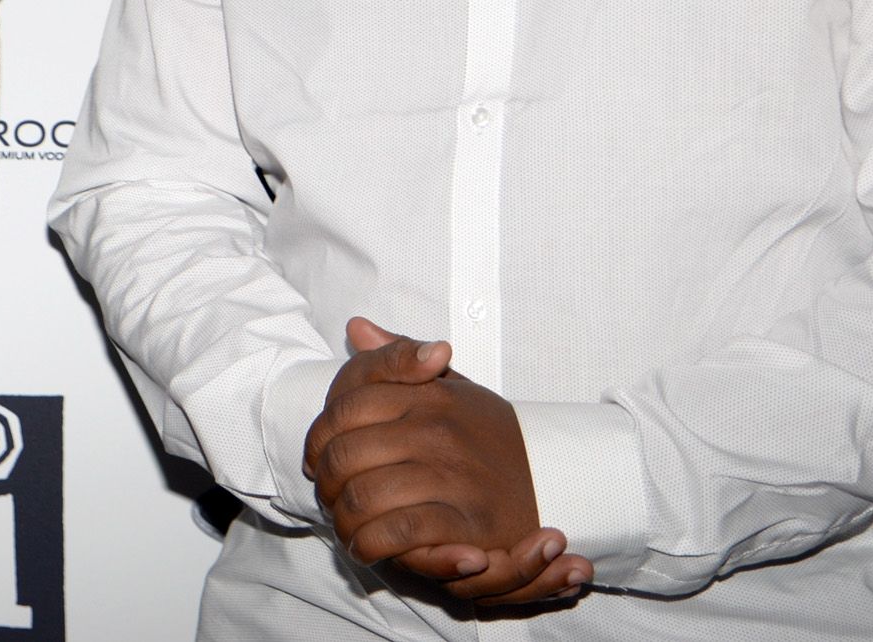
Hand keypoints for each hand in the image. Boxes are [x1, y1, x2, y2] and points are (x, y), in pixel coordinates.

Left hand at [304, 317, 590, 605]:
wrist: (557, 475)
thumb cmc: (488, 432)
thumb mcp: (451, 386)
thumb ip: (399, 359)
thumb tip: (356, 325)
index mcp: (428, 393)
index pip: (345, 407)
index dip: (318, 438)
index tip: (315, 459)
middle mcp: (437, 428)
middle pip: (345, 455)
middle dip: (325, 484)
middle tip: (326, 498)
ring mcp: (453, 474)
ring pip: (365, 496)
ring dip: (344, 519)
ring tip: (344, 526)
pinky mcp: (468, 520)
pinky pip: (401, 531)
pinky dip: (374, 543)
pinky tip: (369, 546)